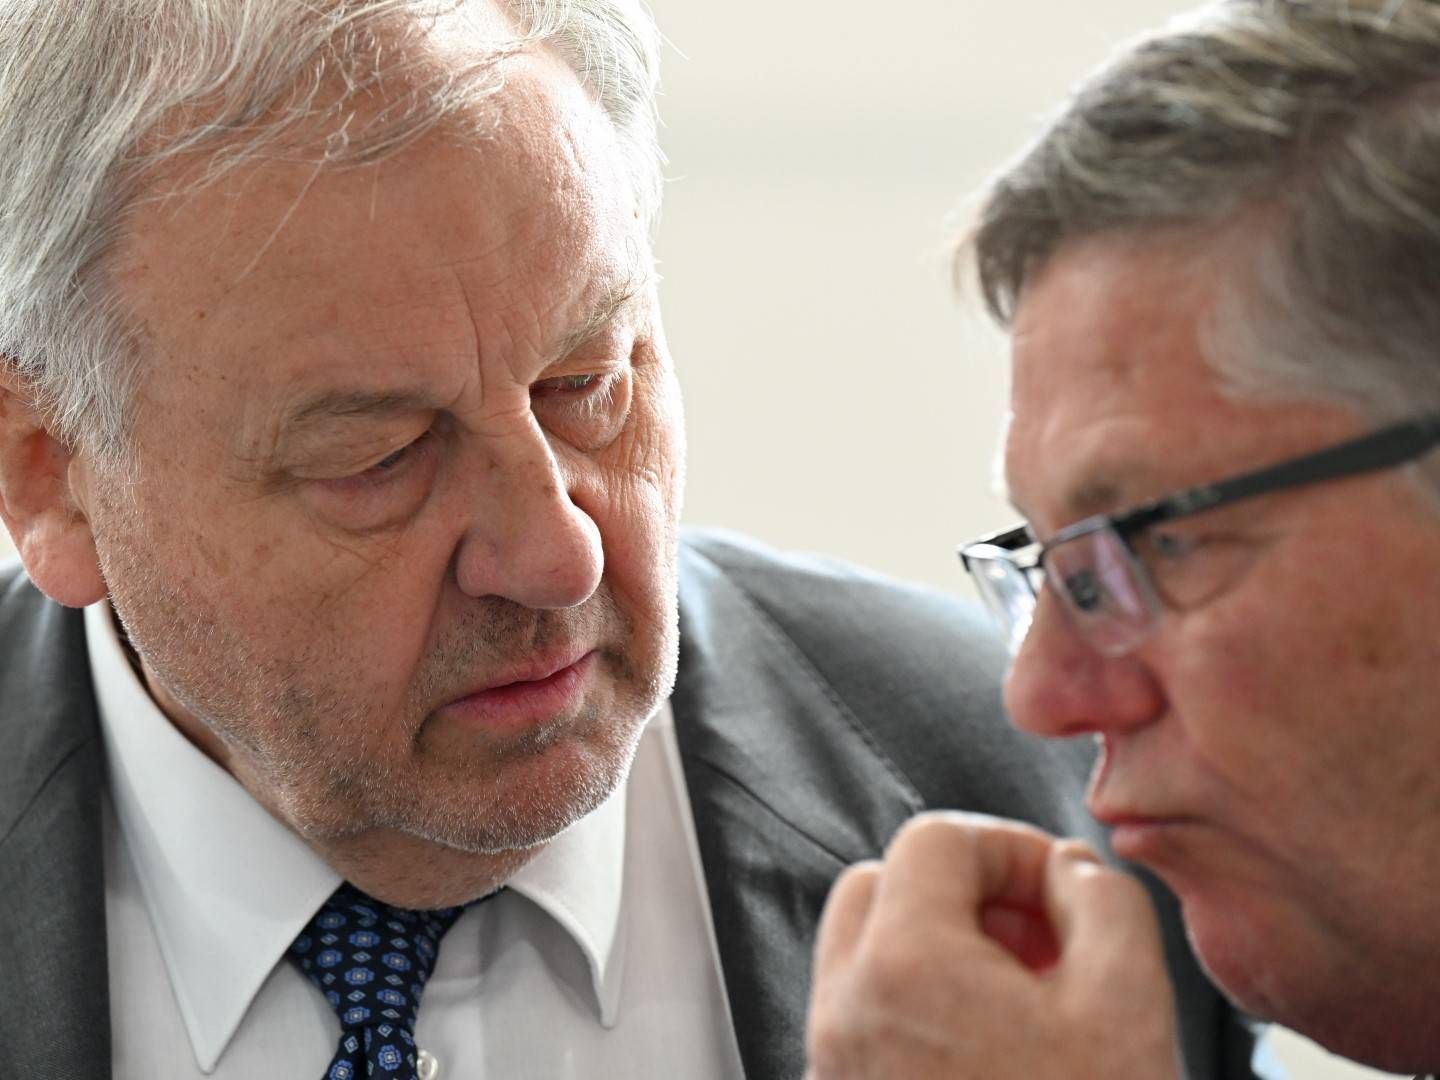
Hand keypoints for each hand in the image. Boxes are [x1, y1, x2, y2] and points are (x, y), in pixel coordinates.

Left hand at [805, 812, 1181, 1079]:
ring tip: (1027, 1001)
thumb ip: (1104, 902)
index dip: (1011, 848)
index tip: (1061, 888)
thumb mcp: (1130, 1005)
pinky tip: (1000, 1051)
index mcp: (904, 965)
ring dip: (942, 946)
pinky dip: (921, 1004)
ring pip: (868, 952)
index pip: (934, 839)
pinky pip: (867, 1017)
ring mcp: (835, 1065)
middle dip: (965, 892)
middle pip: (882, 885)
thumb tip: (1075, 872)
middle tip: (1039, 939)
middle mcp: (846, 1010)